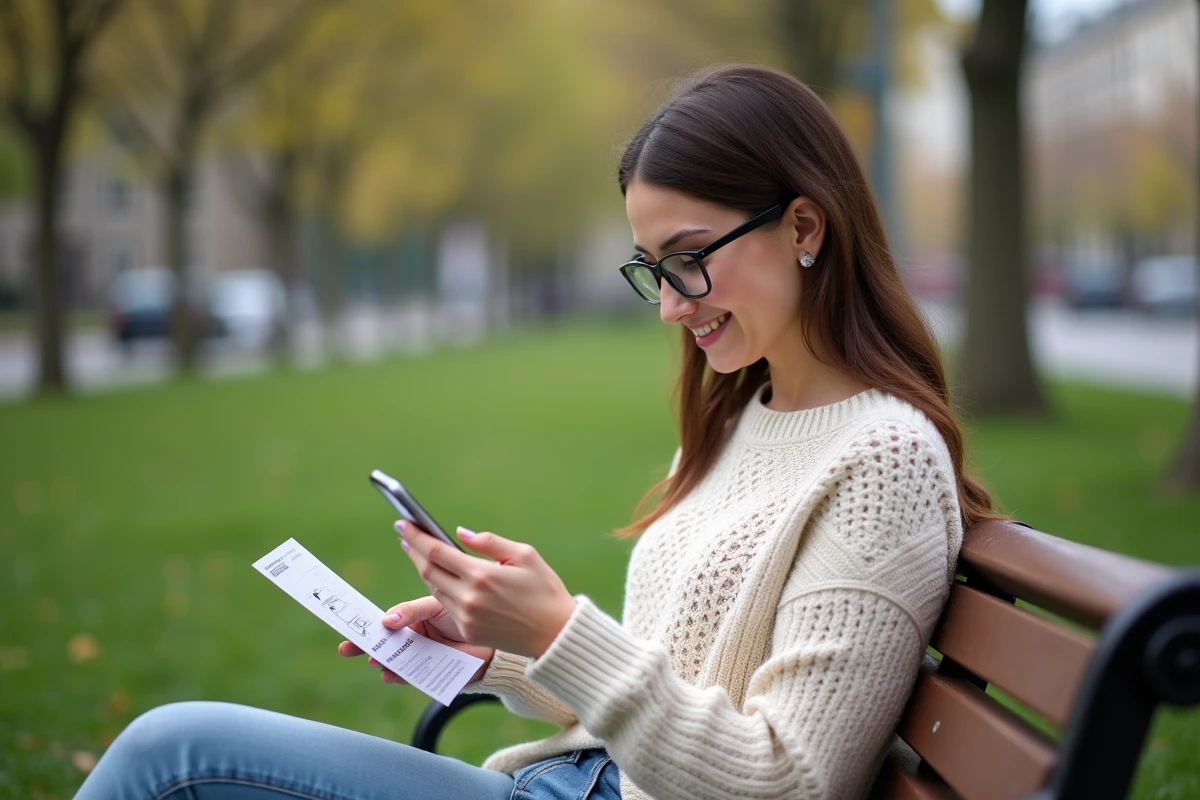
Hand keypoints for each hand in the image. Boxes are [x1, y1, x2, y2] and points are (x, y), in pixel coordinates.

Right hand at [337, 595, 493, 684]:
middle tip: (346, 648)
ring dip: (382, 662)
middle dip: (364, 646)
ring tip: (376, 661)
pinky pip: (410, 677)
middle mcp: (411, 639)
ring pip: (394, 660)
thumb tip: (386, 619)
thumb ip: (412, 611)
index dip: (365, 624)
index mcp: (410, 618)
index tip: (347, 625)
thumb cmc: (463, 615)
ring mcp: (419, 656)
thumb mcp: (435, 606)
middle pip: (383, 643)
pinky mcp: (429, 673)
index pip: (383, 621)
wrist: (491, 638)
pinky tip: (389, 675)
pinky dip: (398, 677)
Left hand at [398, 520, 577, 658]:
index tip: (403, 524)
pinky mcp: (467, 632)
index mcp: (482, 575)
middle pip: (428, 570)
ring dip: (424, 569)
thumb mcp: (525, 555)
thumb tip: (459, 534)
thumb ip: (489, 542)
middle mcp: (469, 597)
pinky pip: (446, 605)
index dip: (416, 537)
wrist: (555, 635)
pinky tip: (440, 577)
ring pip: (434, 588)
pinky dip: (440, 588)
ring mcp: (466, 617)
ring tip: (420, 553)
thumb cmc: (544, 590)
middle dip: (414, 550)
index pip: (437, 552)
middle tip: (406, 535)